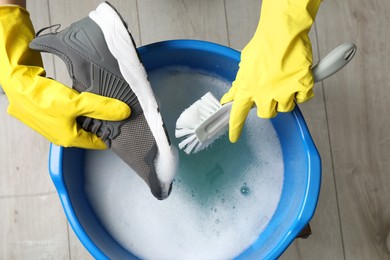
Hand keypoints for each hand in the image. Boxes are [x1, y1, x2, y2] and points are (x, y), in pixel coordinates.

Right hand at [0, 6, 129, 148]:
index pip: (98, 143)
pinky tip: (84, 97)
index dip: (111, 133)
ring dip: (90, 113)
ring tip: (104, 103)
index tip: (124, 125)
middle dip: (102, 122)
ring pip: (80, 121)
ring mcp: (53, 123)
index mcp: (68, 139)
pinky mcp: (48, 111)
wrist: (15, 81)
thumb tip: (125, 113)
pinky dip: (79, 106)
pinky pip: (70, 112)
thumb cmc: (42, 97)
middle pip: (89, 131)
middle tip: (116, 111)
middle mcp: (60, 135)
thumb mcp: (77, 103)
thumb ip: (103, 108)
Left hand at [221, 0, 321, 142]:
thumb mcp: (245, 65)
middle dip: (268, 105)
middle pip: (266, 114)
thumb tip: (229, 97)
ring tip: (284, 79)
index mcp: (247, 88)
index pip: (237, 114)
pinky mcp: (301, 86)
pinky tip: (298, 77)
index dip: (235, 128)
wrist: (283, 32)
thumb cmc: (264, 45)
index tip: (234, 137)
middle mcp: (264, 94)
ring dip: (286, 97)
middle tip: (271, 90)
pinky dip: (302, 90)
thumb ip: (238, 84)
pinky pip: (303, 98)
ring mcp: (284, 91)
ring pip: (285, 107)